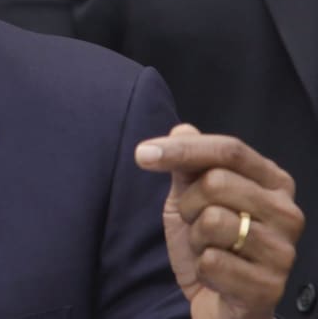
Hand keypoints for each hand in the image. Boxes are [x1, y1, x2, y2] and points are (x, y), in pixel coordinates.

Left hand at [135, 124, 303, 318]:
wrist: (220, 304)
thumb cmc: (209, 244)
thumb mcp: (190, 198)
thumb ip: (188, 164)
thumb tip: (182, 129)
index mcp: (272, 181)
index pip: (228, 149)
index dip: (183, 149)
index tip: (143, 153)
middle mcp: (287, 211)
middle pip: (217, 181)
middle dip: (189, 203)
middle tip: (196, 222)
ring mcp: (283, 250)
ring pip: (213, 220)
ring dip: (195, 237)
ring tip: (209, 248)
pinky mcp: (271, 285)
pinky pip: (213, 261)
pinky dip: (202, 267)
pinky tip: (216, 275)